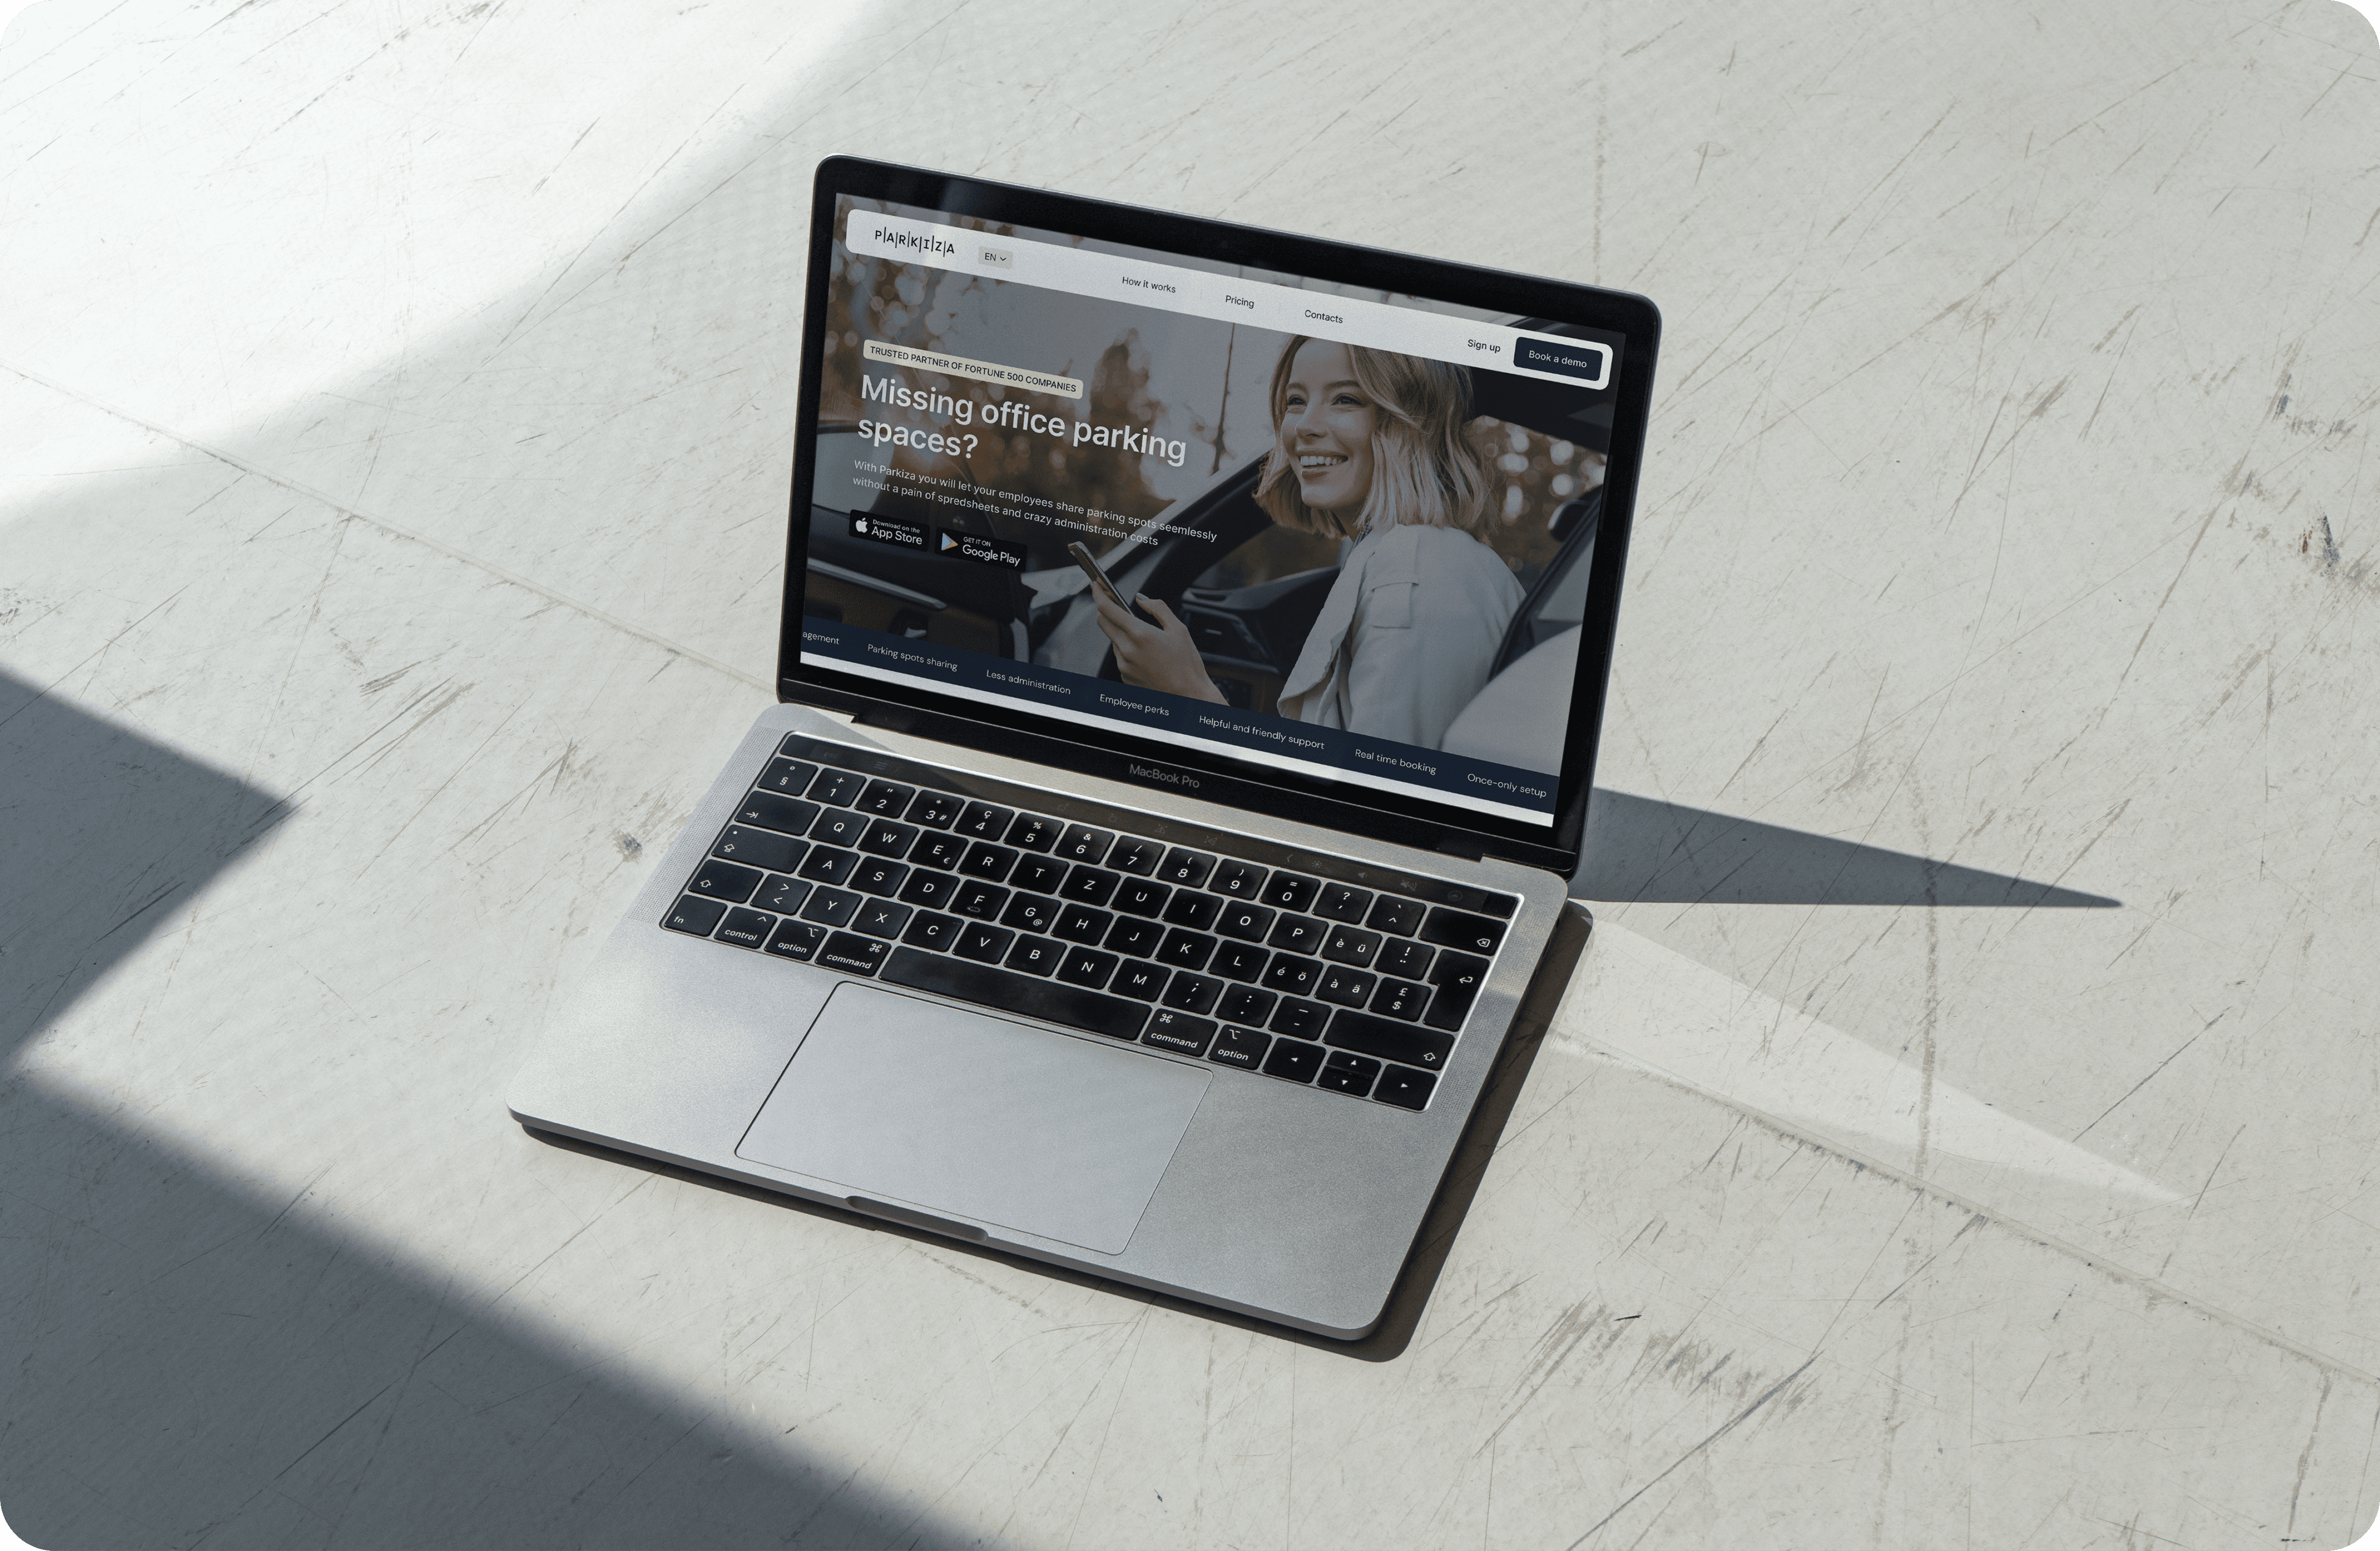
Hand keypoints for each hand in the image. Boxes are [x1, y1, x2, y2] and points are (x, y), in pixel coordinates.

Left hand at [1093, 593, 1226, 702]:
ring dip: (1121, 633)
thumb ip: (1157, 608)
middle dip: (1105, 610)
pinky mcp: (1125, 677)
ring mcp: (1124, 665)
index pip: (1108, 609)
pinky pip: (1121, 657)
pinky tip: (1146, 655)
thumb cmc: (1187, 665)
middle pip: (1103, 623)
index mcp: (1140, 634)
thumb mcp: (1178, 629)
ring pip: (1113, 640)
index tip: (1097, 586)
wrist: (1188, 696)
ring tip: (1143, 637)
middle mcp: (1127, 650)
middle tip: (1114, 604)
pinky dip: (1128, 650)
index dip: (1099, 594)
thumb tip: (1141, 599)